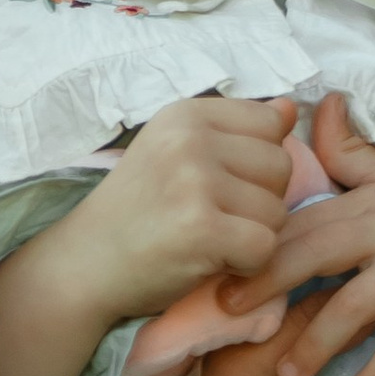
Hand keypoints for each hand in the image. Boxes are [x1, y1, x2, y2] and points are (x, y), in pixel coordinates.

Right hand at [0, 98, 297, 375]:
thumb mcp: (177, 155)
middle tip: (211, 219)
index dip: (257, 164)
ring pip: (278, 210)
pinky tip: (211, 263)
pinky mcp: (201, 226)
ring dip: (252, 236)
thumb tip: (291, 109)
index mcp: (186, 113)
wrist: (83, 266)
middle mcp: (190, 137)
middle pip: (281, 166)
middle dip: (259, 202)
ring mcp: (195, 180)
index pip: (272, 123)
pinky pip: (266, 247)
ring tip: (206, 241)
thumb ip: (235, 132)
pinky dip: (247, 267)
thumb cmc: (136, 214)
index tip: (218, 186)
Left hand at [218, 92, 374, 375]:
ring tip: (287, 374)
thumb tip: (314, 105)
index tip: (216, 273)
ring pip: (355, 306)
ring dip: (317, 344)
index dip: (256, 248)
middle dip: (267, 286)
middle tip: (229, 318)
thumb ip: (349, 152)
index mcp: (369, 201)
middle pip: (315, 255)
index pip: (301, 223)